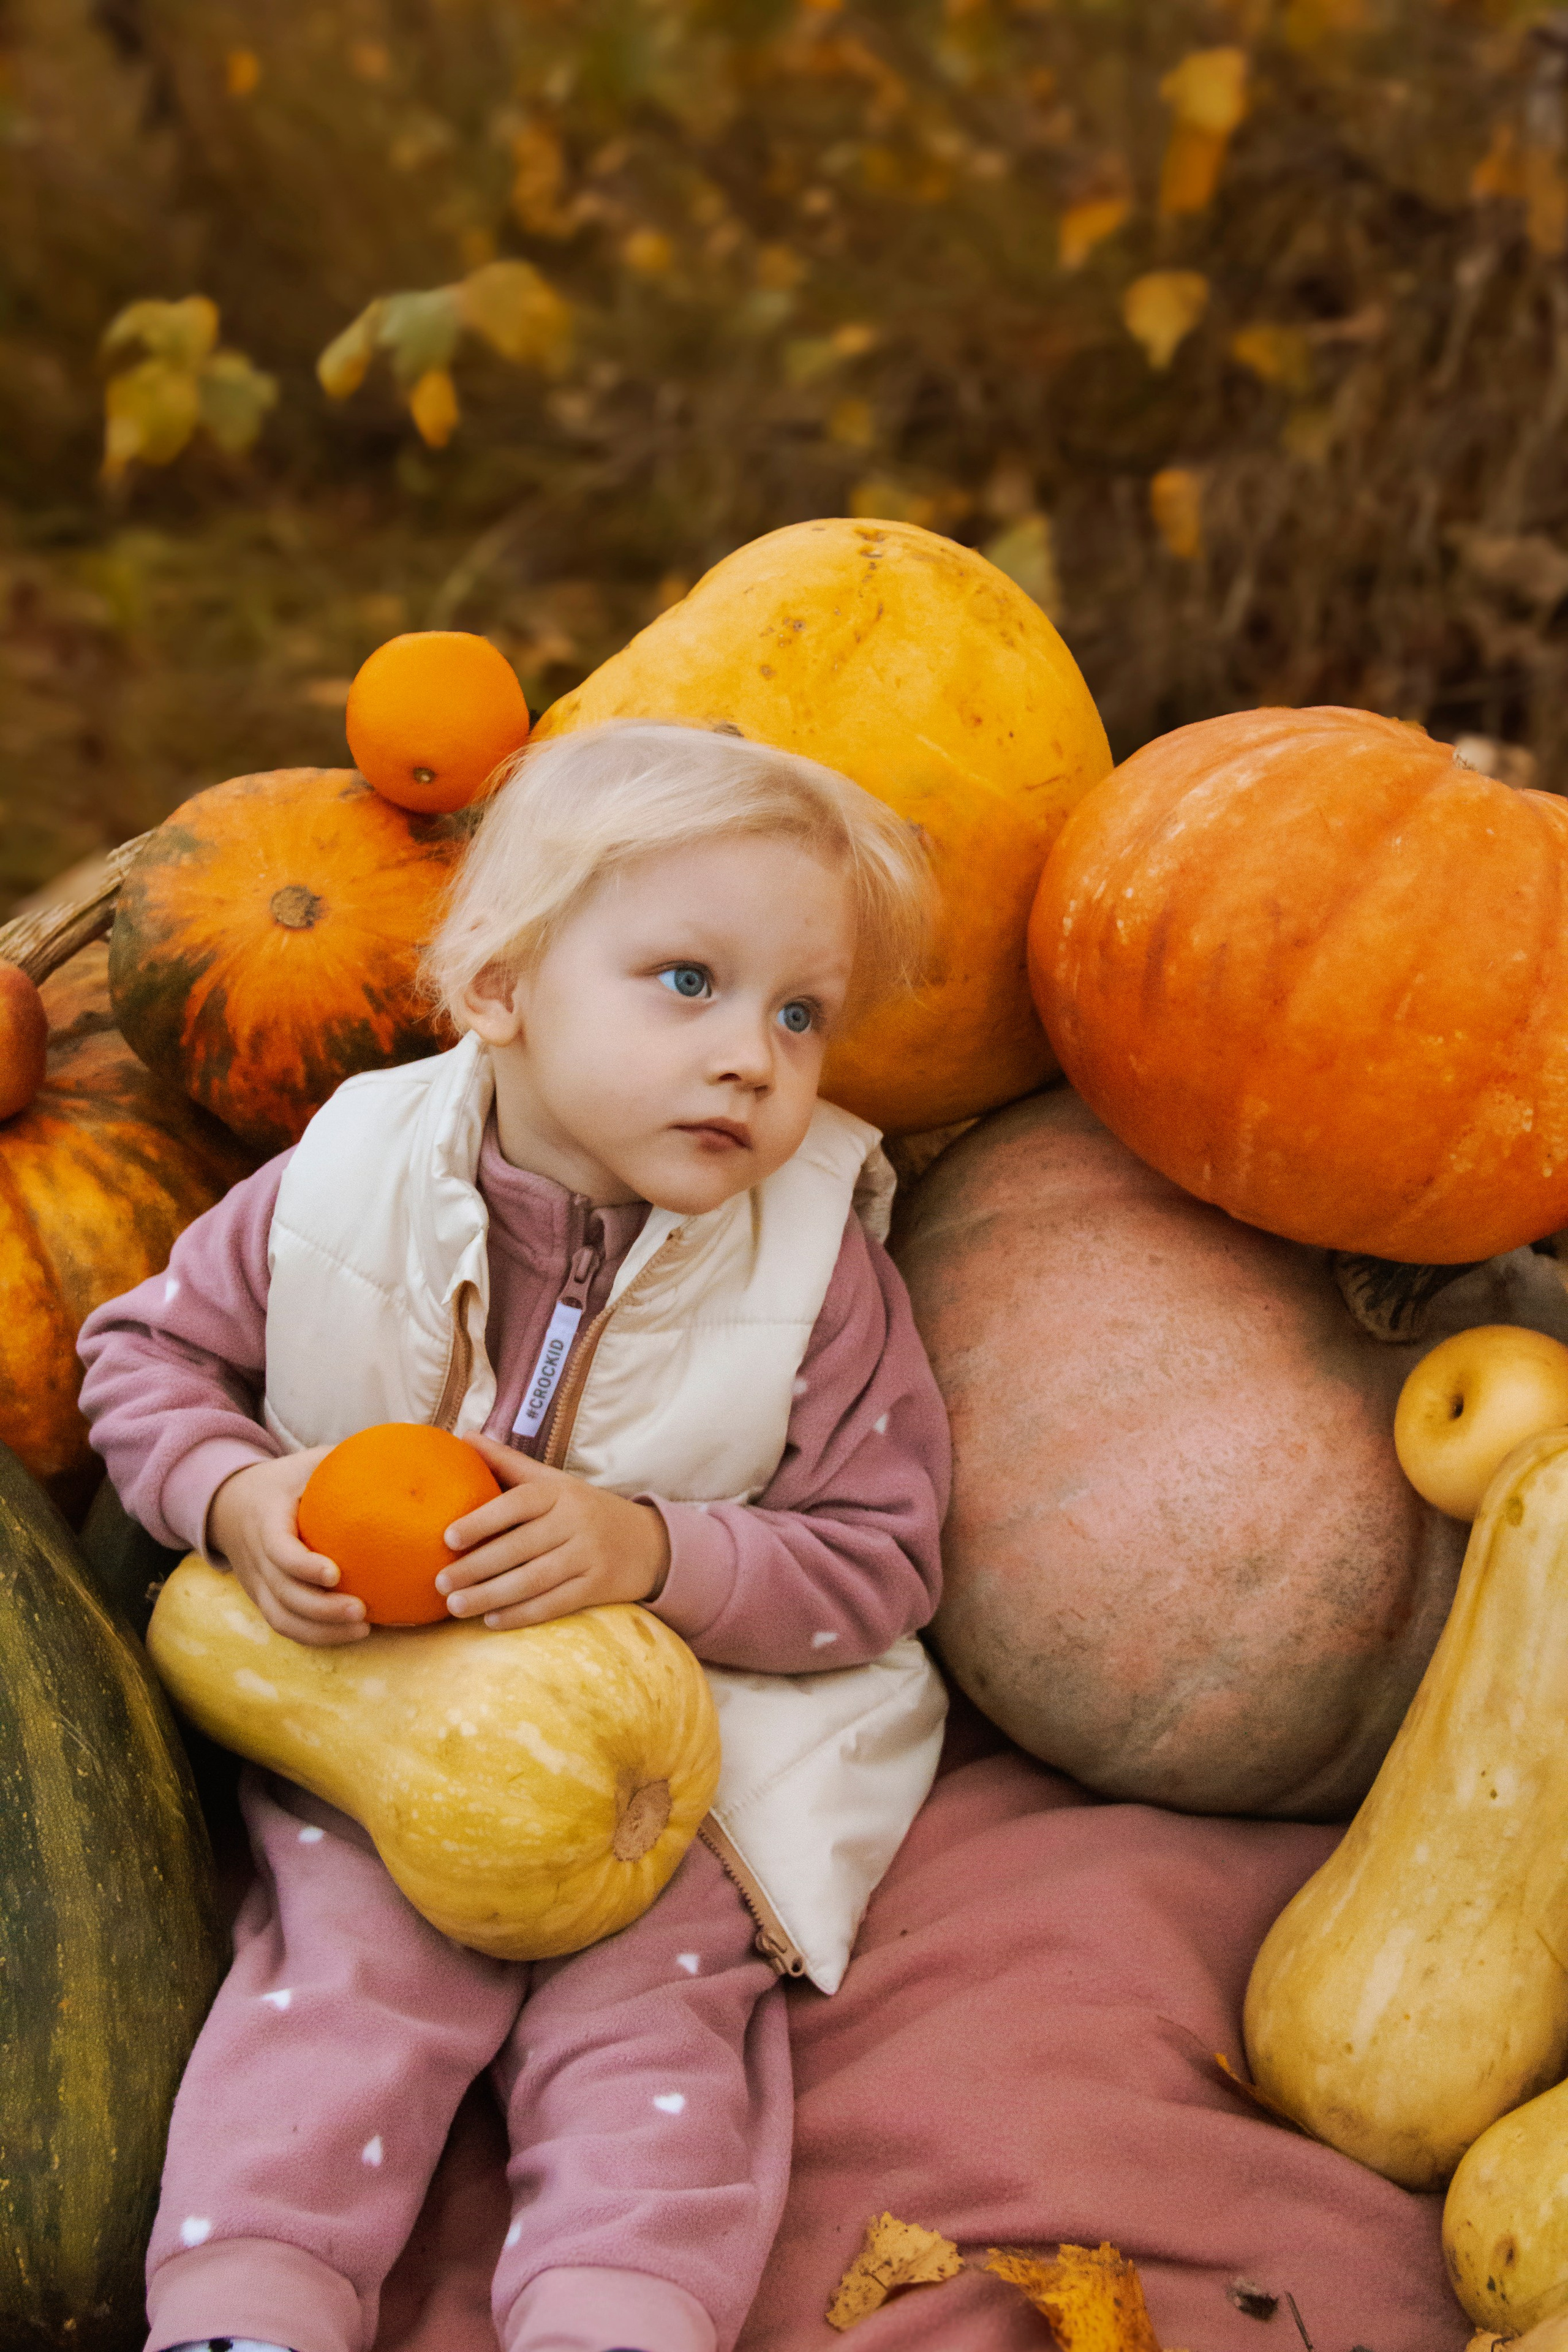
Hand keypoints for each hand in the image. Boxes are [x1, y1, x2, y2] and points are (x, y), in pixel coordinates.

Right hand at [207, 1449, 368, 1646]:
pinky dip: (317, 1636)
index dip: (303, 1566)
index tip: (335, 1573)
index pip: (278, 1550)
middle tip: (363, 1611)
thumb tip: (402, 1448)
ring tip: (364, 1629)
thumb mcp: (307, 1463)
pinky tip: (354, 1634)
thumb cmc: (284, 1480)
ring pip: (282, 1618)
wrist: (231, 1505)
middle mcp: (256, 1557)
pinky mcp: (264, 1599)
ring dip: (321, 1631)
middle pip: (282, 1594)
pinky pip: (285, 1626)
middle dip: (321, 1609)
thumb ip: (343, 1459)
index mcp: (265, 1520)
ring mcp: (257, 1583)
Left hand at [435, 1434, 670, 1630]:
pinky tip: (492, 1620)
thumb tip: (462, 1435)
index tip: (448, 1537)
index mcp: (559, 1492)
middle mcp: (575, 1521)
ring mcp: (588, 1556)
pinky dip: (522, 1614)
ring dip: (491, 1596)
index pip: (518, 1504)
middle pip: (520, 1547)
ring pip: (534, 1580)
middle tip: (440, 1582)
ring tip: (455, 1606)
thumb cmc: (584, 1508)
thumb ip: (508, 1462)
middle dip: (477, 1567)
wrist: (648, 1542)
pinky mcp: (597, 1587)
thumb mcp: (552, 1481)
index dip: (483, 1520)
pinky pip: (554, 1604)